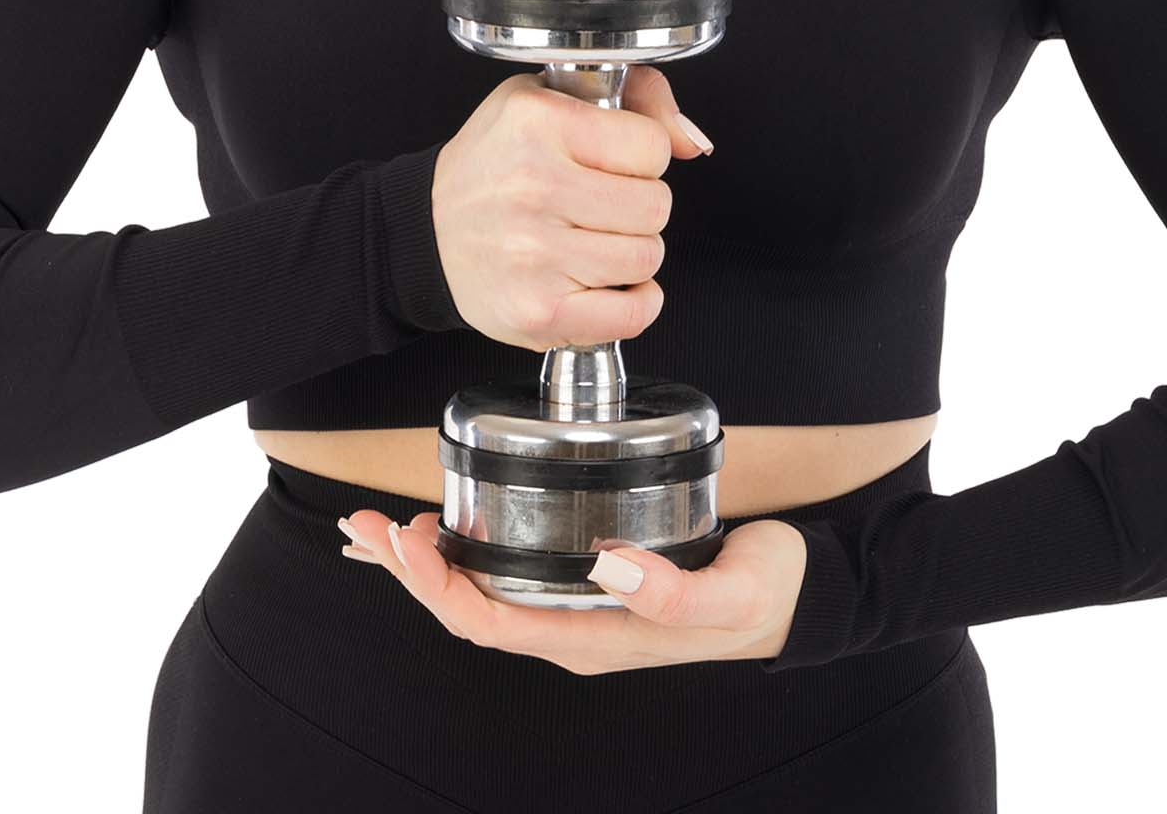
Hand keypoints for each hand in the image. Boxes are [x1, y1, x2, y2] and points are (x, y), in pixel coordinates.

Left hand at [335, 508, 808, 674]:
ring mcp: (577, 610)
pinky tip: (442, 530)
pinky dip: (462, 555)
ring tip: (380, 528)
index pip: (494, 625)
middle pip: (471, 614)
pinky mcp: (586, 581)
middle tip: (368, 527)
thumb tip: (611, 567)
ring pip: (480, 597)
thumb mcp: (734, 593)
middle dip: (412, 573)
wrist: (798, 593)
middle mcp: (574, 630)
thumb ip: (678, 592)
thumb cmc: (766, 592)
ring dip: (426, 566)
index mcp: (596, 640)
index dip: (440, 588)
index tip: (408, 540)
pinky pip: (505, 578)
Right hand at [428, 61, 712, 354]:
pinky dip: (634, 303)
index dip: (642, 155)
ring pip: (647, 258)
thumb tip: (693, 142)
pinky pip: (631, 314)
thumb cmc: (493, 162)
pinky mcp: (538, 312)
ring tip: (593, 239)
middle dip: (640, 205)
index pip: (652, 146)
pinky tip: (608, 284)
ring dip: (632, 252)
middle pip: (656, 206)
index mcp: (539, 123)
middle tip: (602, 203)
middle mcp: (534, 186)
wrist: (425, 230)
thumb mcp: (549, 97)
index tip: (614, 161)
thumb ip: (637, 98)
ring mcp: (535, 254)